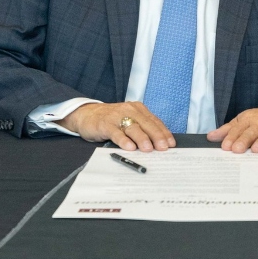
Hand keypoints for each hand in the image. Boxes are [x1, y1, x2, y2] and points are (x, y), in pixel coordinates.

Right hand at [57, 102, 175, 151]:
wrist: (87, 114)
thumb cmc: (112, 120)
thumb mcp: (128, 120)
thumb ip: (142, 129)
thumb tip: (157, 145)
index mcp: (138, 109)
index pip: (154, 121)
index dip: (163, 132)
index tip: (171, 144)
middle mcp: (129, 110)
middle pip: (146, 124)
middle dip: (156, 136)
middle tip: (163, 148)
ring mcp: (117, 117)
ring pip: (133, 127)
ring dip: (142, 138)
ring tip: (148, 149)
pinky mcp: (105, 124)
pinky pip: (116, 133)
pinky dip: (123, 140)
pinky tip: (129, 147)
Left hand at [206, 100, 257, 152]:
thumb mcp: (244, 120)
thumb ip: (228, 130)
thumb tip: (211, 137)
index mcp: (248, 119)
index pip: (237, 128)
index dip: (231, 137)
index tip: (225, 147)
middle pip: (250, 132)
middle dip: (243, 140)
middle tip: (237, 150)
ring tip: (256, 150)